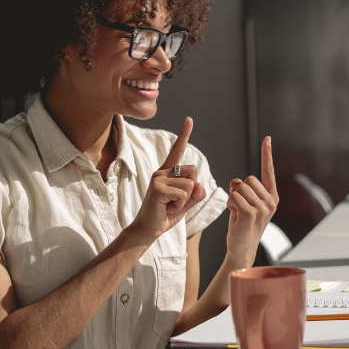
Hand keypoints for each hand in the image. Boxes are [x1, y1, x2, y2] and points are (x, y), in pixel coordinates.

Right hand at [130, 117, 205, 241]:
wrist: (148, 230)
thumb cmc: (165, 215)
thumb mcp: (186, 203)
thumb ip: (196, 194)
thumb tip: (200, 186)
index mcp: (168, 172)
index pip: (178, 150)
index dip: (184, 134)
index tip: (189, 119)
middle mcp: (162, 171)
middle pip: (193, 171)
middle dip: (191, 190)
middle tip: (174, 201)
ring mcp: (158, 177)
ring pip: (190, 185)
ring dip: (184, 200)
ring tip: (169, 205)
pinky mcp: (157, 187)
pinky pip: (183, 193)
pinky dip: (179, 205)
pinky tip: (166, 208)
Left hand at [225, 136, 278, 266]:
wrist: (242, 248)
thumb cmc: (242, 225)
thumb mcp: (247, 204)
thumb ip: (245, 189)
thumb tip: (237, 182)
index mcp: (272, 197)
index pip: (269, 171)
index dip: (267, 154)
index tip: (267, 139)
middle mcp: (271, 202)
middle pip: (247, 179)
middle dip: (239, 190)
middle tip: (241, 207)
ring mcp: (262, 208)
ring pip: (239, 188)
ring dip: (233, 199)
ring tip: (238, 213)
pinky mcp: (250, 214)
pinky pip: (234, 197)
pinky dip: (230, 204)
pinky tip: (235, 216)